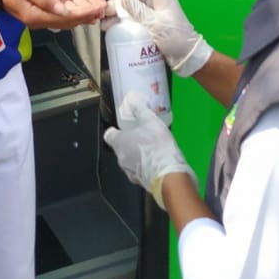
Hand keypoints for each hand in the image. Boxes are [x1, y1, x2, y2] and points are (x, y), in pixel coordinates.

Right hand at [2, 0, 95, 29]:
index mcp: (36, 15)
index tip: (97, 8)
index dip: (83, 13)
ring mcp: (38, 18)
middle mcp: (38, 20)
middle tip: (102, 11)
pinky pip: (60, 17)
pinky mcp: (38, 13)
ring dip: (81, 16)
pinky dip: (73, 14)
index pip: (65, 17)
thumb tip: (63, 10)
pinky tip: (81, 11)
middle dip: (86, 16)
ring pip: (65, 20)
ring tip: (96, 12)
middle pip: (67, 22)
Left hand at [18, 0, 104, 22]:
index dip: (96, 1)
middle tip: (97, 16)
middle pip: (83, 6)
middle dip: (91, 11)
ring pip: (72, 11)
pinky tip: (73, 20)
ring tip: (88, 19)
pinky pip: (57, 12)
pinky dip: (65, 17)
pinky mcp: (46, 3)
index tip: (102, 7)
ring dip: (80, 16)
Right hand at [103, 0, 213, 76]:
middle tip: (105, 14)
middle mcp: (157, 2)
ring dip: (120, 16)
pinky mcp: (153, 25)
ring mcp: (155, 13)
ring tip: (107, 25)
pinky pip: (135, 20)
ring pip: (132, 9)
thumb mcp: (156, 24)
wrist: (188, 58)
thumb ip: (138, 11)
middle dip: (118, 3)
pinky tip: (117, 32)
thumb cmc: (177, 38)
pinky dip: (125, 24)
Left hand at [103, 92, 194, 208]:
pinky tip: (156, 161)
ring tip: (152, 148)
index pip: (109, 135)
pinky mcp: (140, 181)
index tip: (123, 128)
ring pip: (129, 160)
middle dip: (130, 142)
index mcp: (119, 142)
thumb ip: (140, 109)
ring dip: (137, 155)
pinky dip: (144, 166)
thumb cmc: (157, 145)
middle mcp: (120, 158)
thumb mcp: (150, 121)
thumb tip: (132, 97)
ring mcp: (129, 172)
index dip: (115, 131)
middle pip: (120, 147)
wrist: (169, 174)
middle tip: (143, 136)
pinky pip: (139, 170)